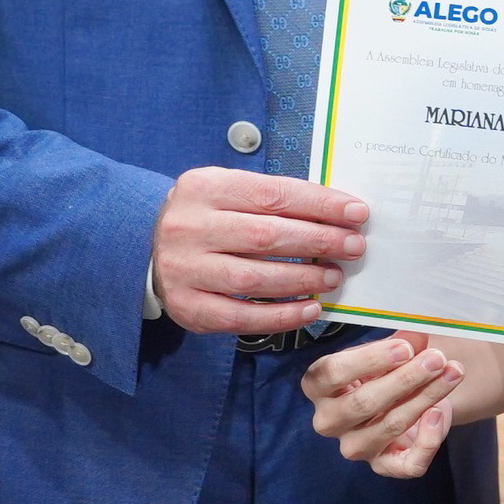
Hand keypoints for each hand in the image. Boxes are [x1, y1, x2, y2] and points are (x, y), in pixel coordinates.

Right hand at [151, 168, 367, 336]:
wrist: (147, 247)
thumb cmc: (205, 216)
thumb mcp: (228, 191)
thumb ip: (271, 199)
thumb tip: (335, 213)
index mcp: (205, 187)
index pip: (272, 194)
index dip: (319, 205)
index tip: (356, 212)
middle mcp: (190, 226)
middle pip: (266, 236)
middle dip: (319, 241)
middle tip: (353, 246)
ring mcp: (186, 269)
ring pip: (254, 278)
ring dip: (303, 279)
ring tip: (334, 276)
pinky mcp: (188, 307)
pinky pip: (241, 316)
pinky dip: (281, 315)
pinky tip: (309, 309)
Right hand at [302, 334, 463, 476]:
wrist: (399, 400)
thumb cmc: (383, 370)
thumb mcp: (385, 351)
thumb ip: (399, 343)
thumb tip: (416, 335)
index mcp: (317, 385)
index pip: (334, 373)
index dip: (371, 359)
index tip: (405, 348)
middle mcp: (329, 421)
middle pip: (364, 402)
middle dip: (406, 378)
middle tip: (436, 359)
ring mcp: (354, 447)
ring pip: (391, 426)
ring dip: (426, 397)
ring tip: (451, 372)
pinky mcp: (383, 466)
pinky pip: (408, 463)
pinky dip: (429, 439)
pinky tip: (439, 413)